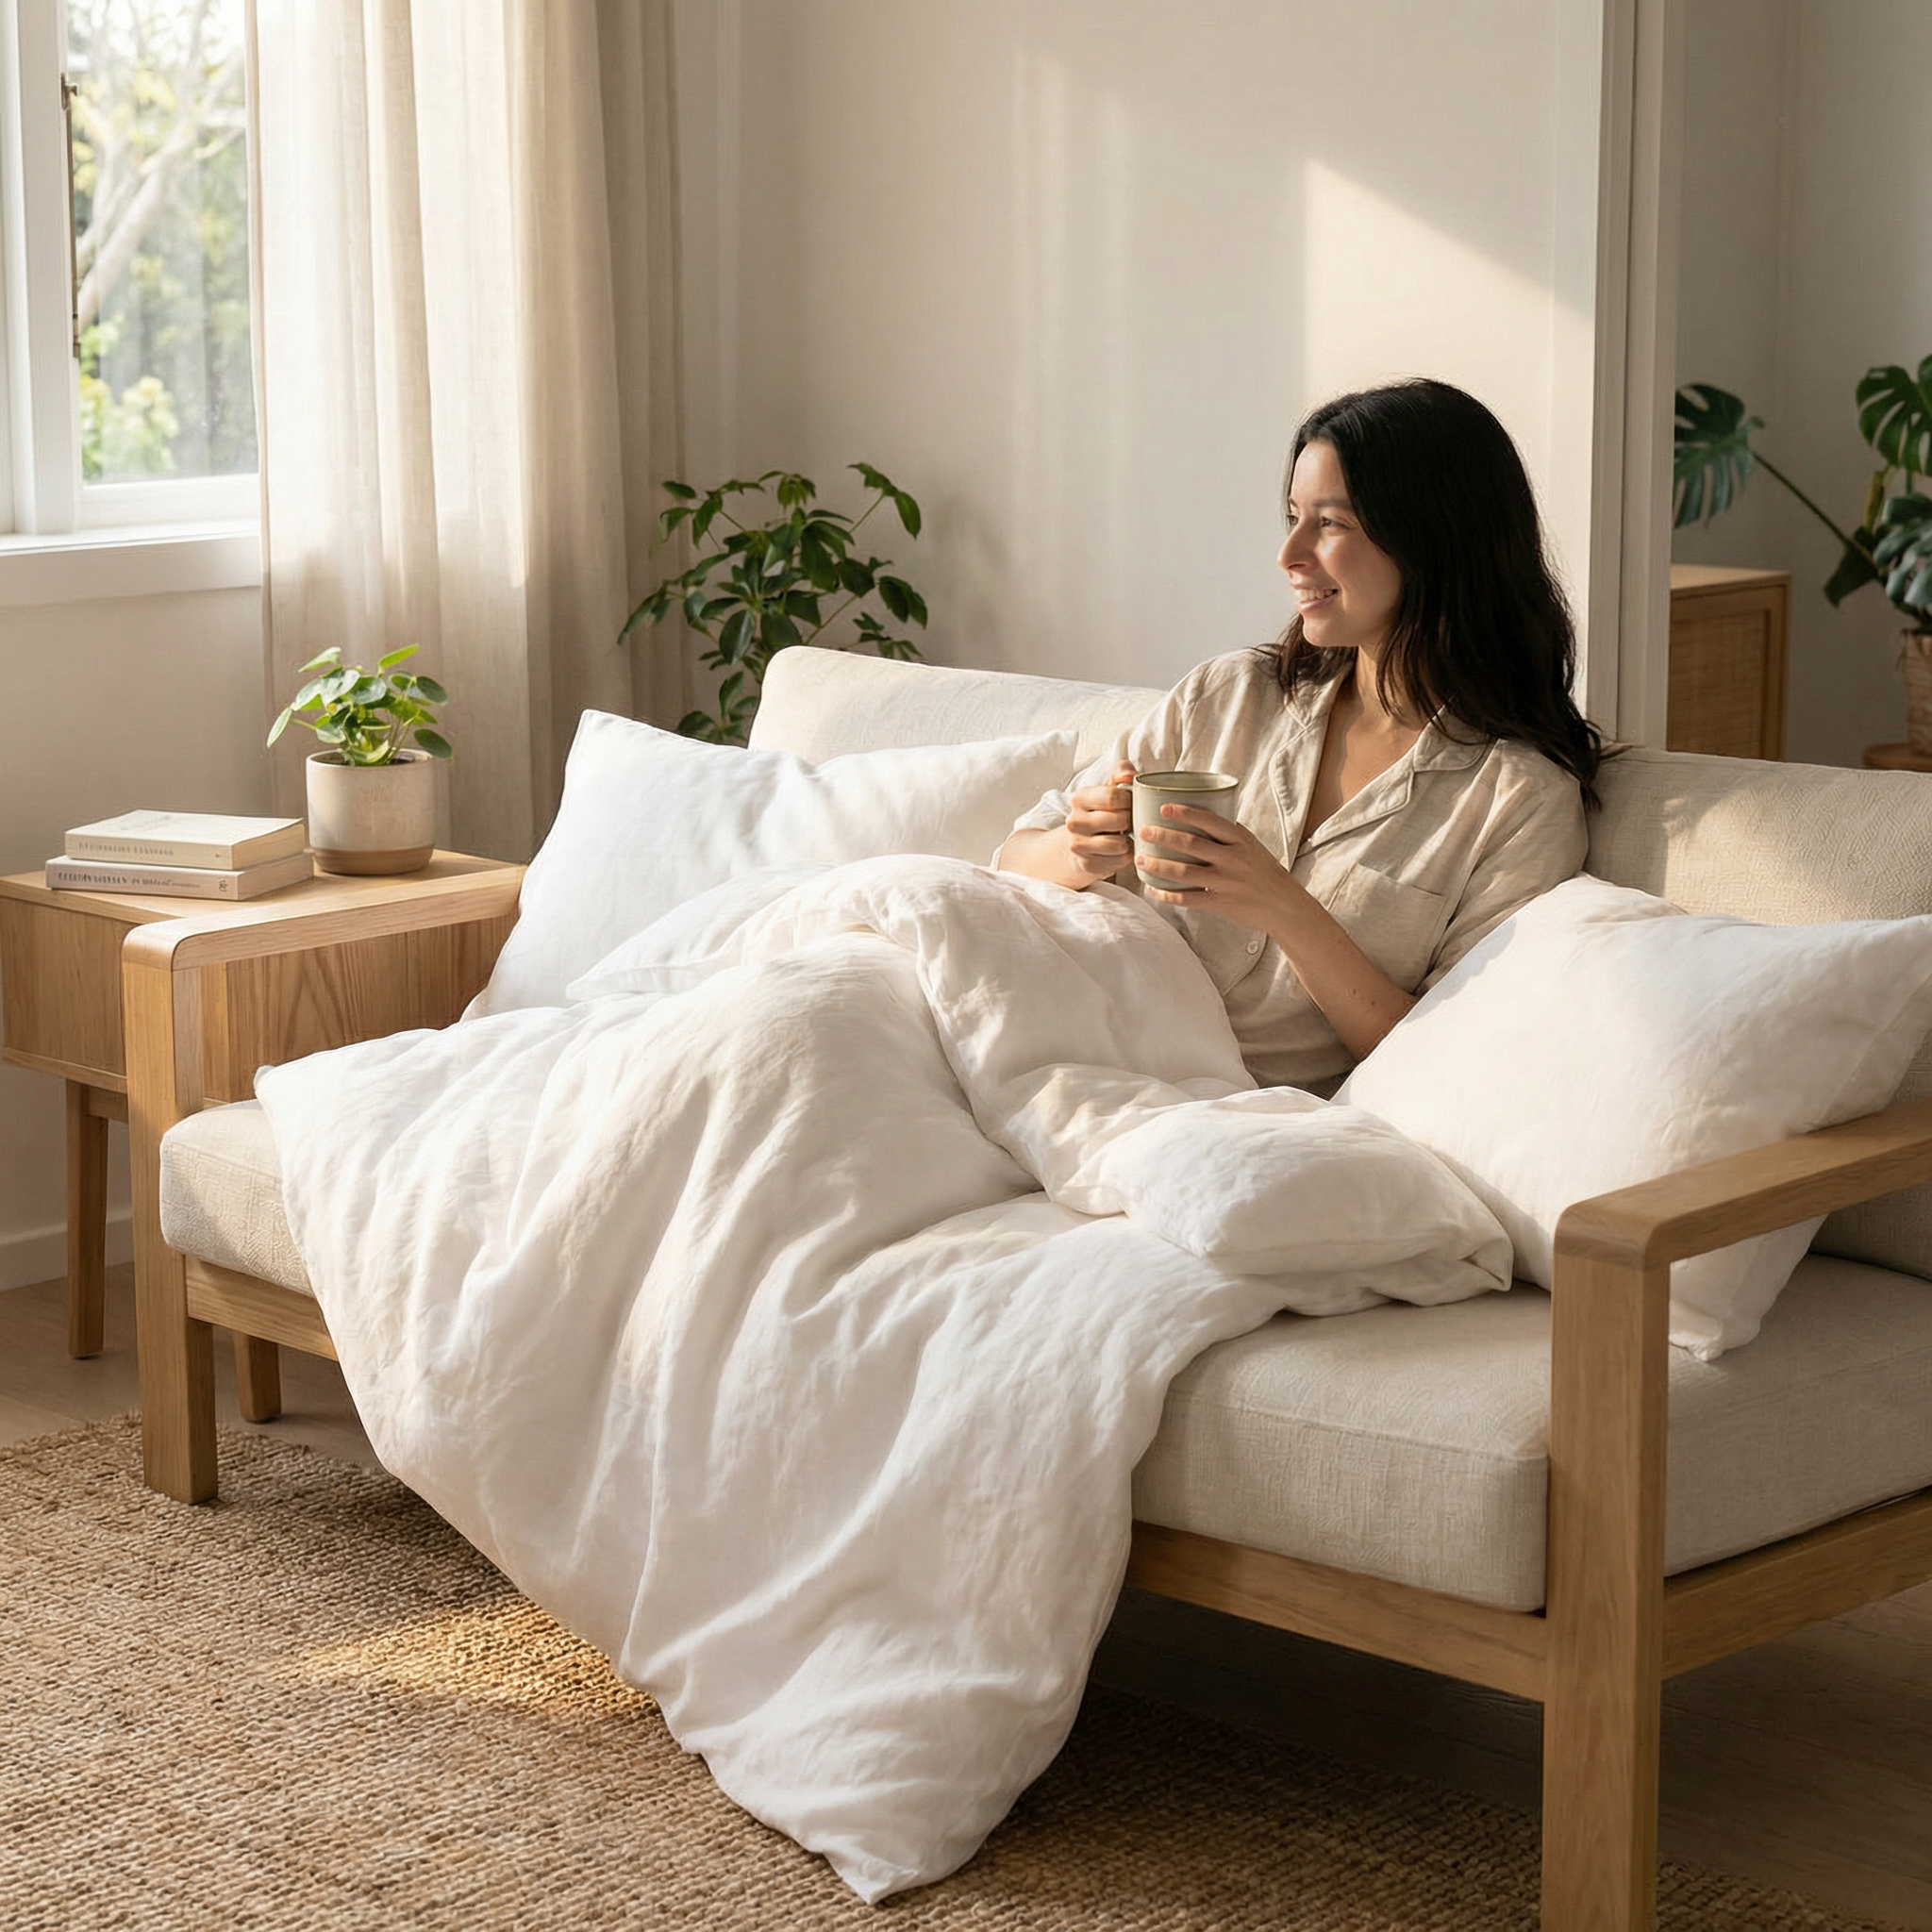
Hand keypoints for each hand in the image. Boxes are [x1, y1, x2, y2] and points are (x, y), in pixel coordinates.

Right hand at [1064, 761, 1136, 881]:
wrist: (1079, 841)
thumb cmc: (1100, 812)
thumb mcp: (1108, 788)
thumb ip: (1121, 773)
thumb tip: (1129, 775)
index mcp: (1079, 799)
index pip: (1112, 796)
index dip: (1129, 800)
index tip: (1130, 803)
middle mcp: (1074, 822)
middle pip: (1118, 820)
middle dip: (1130, 821)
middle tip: (1129, 821)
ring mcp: (1078, 845)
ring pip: (1119, 844)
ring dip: (1128, 840)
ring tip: (1125, 836)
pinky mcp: (1087, 864)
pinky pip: (1119, 861)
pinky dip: (1125, 856)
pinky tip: (1120, 850)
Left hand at [1137, 802, 1306, 931]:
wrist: (1284, 906)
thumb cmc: (1265, 872)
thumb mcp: (1252, 846)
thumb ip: (1229, 834)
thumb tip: (1202, 816)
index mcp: (1240, 840)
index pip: (1210, 821)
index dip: (1185, 812)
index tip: (1163, 807)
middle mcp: (1233, 859)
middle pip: (1191, 844)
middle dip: (1163, 836)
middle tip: (1143, 831)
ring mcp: (1226, 882)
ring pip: (1184, 872)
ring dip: (1158, 865)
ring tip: (1140, 859)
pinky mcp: (1220, 903)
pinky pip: (1188, 899)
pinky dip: (1167, 894)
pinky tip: (1152, 888)